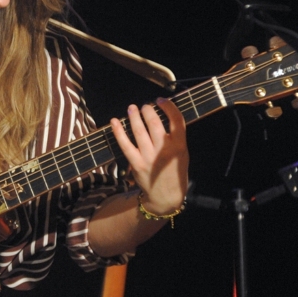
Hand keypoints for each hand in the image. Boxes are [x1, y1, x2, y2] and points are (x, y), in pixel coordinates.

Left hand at [109, 98, 189, 215]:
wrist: (166, 196)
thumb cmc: (175, 172)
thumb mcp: (183, 154)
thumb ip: (176, 137)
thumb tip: (164, 115)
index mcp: (180, 146)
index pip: (176, 120)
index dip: (168, 106)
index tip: (161, 100)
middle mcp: (164, 150)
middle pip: (154, 123)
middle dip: (147, 110)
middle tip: (144, 106)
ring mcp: (149, 157)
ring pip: (139, 131)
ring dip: (134, 116)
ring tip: (131, 108)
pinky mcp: (136, 163)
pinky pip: (125, 145)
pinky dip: (118, 132)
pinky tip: (114, 121)